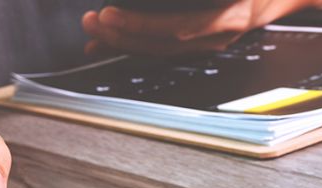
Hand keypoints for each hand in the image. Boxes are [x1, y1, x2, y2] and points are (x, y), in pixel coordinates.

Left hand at [82, 0, 321, 55]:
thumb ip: (216, 2)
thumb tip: (175, 25)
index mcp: (230, 16)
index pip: (177, 28)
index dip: (141, 26)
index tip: (110, 15)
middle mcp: (221, 34)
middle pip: (163, 44)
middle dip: (123, 36)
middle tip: (91, 22)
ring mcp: (214, 40)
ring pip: (163, 49)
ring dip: (126, 42)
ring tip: (95, 33)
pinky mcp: (208, 37)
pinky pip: (169, 45)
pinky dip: (140, 42)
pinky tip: (116, 37)